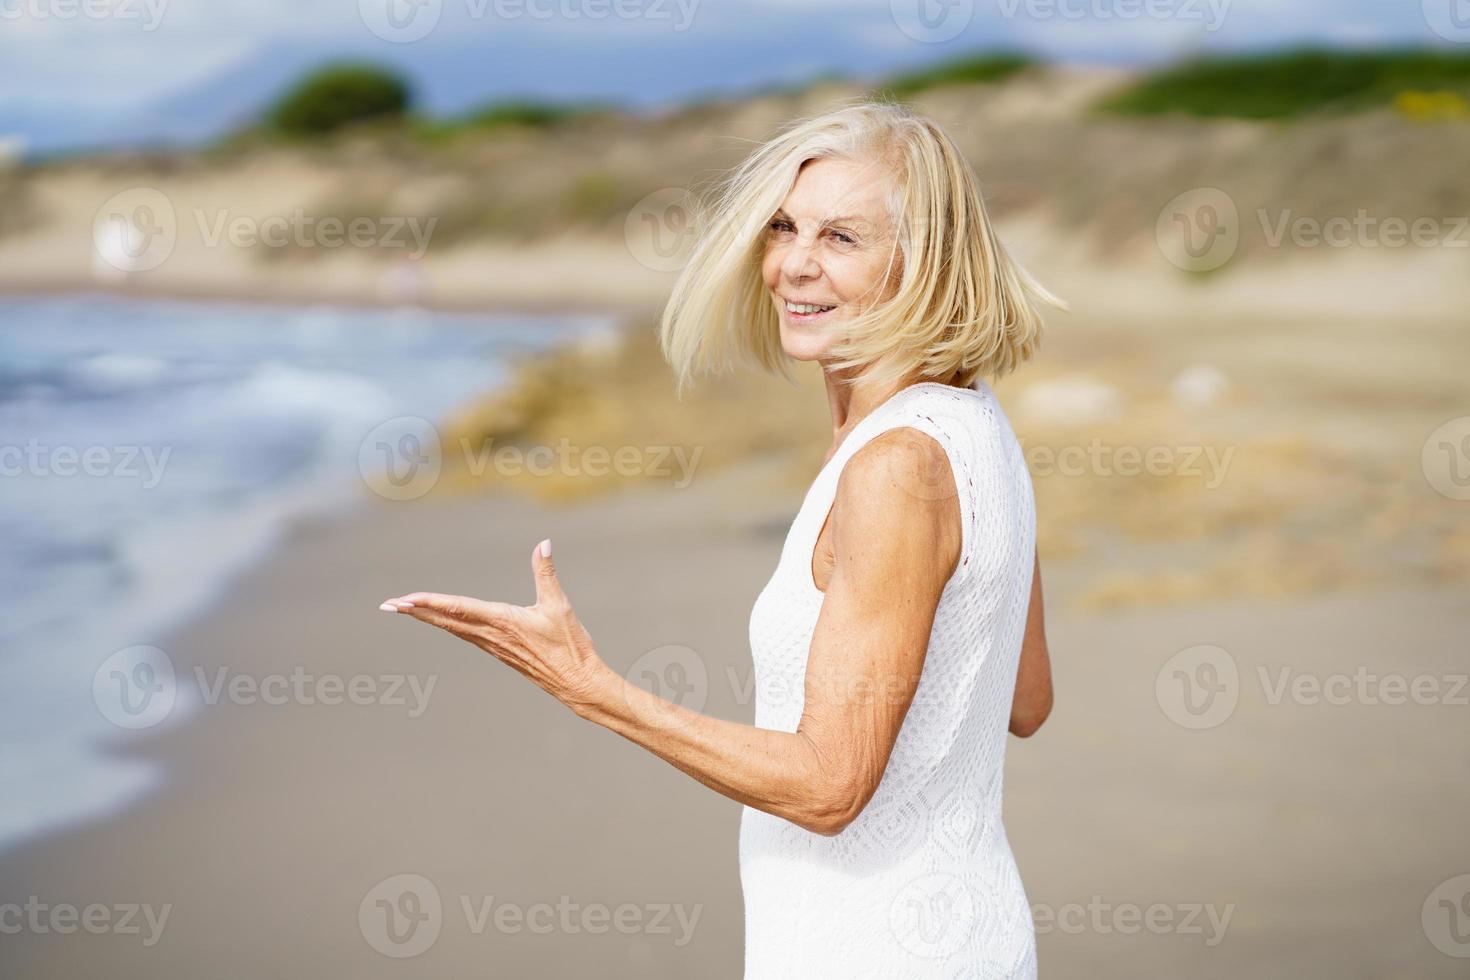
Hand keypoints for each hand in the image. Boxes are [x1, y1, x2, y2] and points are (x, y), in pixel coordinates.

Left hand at [379, 539, 610, 714]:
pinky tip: (439, 621)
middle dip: (415, 611)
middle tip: (388, 604)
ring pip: (452, 628)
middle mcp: (491, 635)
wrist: (576, 683)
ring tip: (404, 608)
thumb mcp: (558, 606)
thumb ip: (546, 573)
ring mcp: (492, 645)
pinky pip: (464, 634)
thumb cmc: (570, 646)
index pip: (458, 608)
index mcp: (503, 621)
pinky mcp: (498, 650)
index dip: (429, 602)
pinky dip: (446, 624)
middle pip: (445, 620)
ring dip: (427, 617)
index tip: (405, 599)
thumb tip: (543, 544)